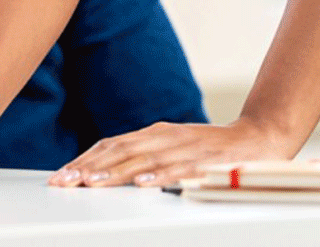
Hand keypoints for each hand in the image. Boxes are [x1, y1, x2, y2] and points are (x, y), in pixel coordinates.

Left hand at [48, 118, 292, 187]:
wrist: (259, 138)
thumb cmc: (211, 151)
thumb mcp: (172, 150)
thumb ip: (144, 158)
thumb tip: (108, 173)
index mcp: (154, 135)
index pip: (111, 145)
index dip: (84, 160)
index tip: (61, 176)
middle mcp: (164, 136)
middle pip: (119, 151)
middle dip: (89, 168)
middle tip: (64, 182)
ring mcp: (185, 147)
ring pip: (144, 160)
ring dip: (115, 172)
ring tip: (92, 183)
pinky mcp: (207, 160)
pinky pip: (181, 169)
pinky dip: (161, 176)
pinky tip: (144, 184)